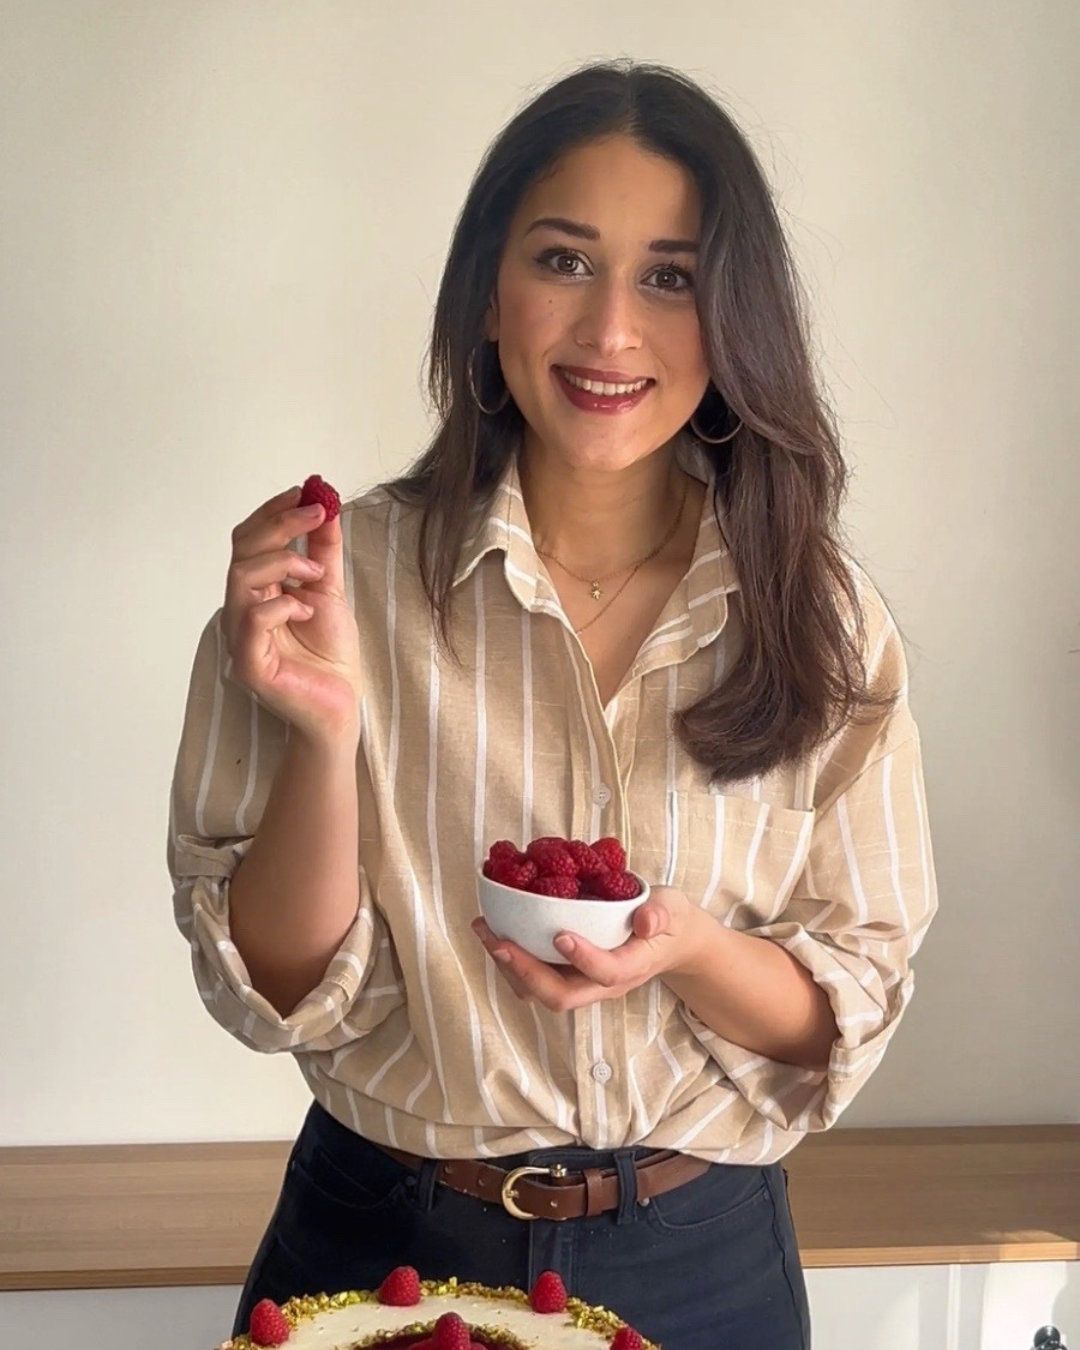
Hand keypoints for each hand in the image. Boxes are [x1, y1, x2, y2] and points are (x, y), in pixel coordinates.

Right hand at [221, 486, 362, 741]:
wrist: (341, 704)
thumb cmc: (329, 655)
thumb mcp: (331, 591)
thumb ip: (324, 551)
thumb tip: (326, 505)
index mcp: (256, 591)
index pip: (249, 539)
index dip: (273, 511)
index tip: (306, 491)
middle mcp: (241, 609)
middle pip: (242, 550)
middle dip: (280, 524)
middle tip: (317, 513)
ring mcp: (240, 637)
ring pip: (241, 578)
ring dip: (284, 562)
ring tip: (316, 575)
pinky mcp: (249, 664)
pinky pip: (253, 619)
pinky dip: (284, 604)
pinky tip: (308, 610)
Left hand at [471, 887, 706, 1011]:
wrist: (669, 940)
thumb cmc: (668, 920)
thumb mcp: (672, 908)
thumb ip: (661, 913)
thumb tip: (645, 921)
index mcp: (632, 967)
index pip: (608, 973)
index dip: (583, 959)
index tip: (560, 935)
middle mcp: (603, 984)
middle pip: (562, 996)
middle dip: (526, 972)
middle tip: (499, 941)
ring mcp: (583, 983)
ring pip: (541, 992)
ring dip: (509, 968)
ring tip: (485, 931)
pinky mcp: (567, 975)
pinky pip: (535, 979)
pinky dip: (510, 960)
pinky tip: (494, 930)